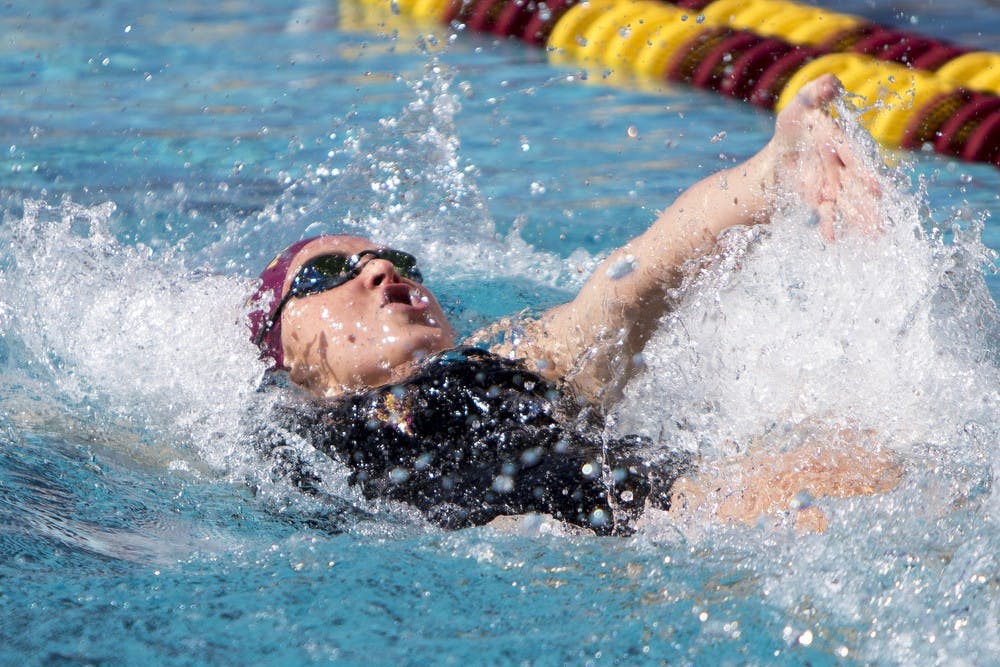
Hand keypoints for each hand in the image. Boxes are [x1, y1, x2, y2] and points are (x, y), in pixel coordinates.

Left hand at [768, 74, 883, 240]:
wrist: (780, 155)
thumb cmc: (792, 129)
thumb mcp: (797, 110)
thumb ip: (813, 95)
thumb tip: (831, 81)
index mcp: (840, 143)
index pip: (853, 158)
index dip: (863, 172)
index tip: (874, 188)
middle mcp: (842, 166)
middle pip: (858, 188)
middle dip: (870, 206)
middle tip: (882, 224)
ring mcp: (834, 185)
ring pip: (849, 204)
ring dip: (860, 220)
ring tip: (875, 236)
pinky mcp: (822, 200)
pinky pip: (828, 214)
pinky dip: (829, 226)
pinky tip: (831, 240)